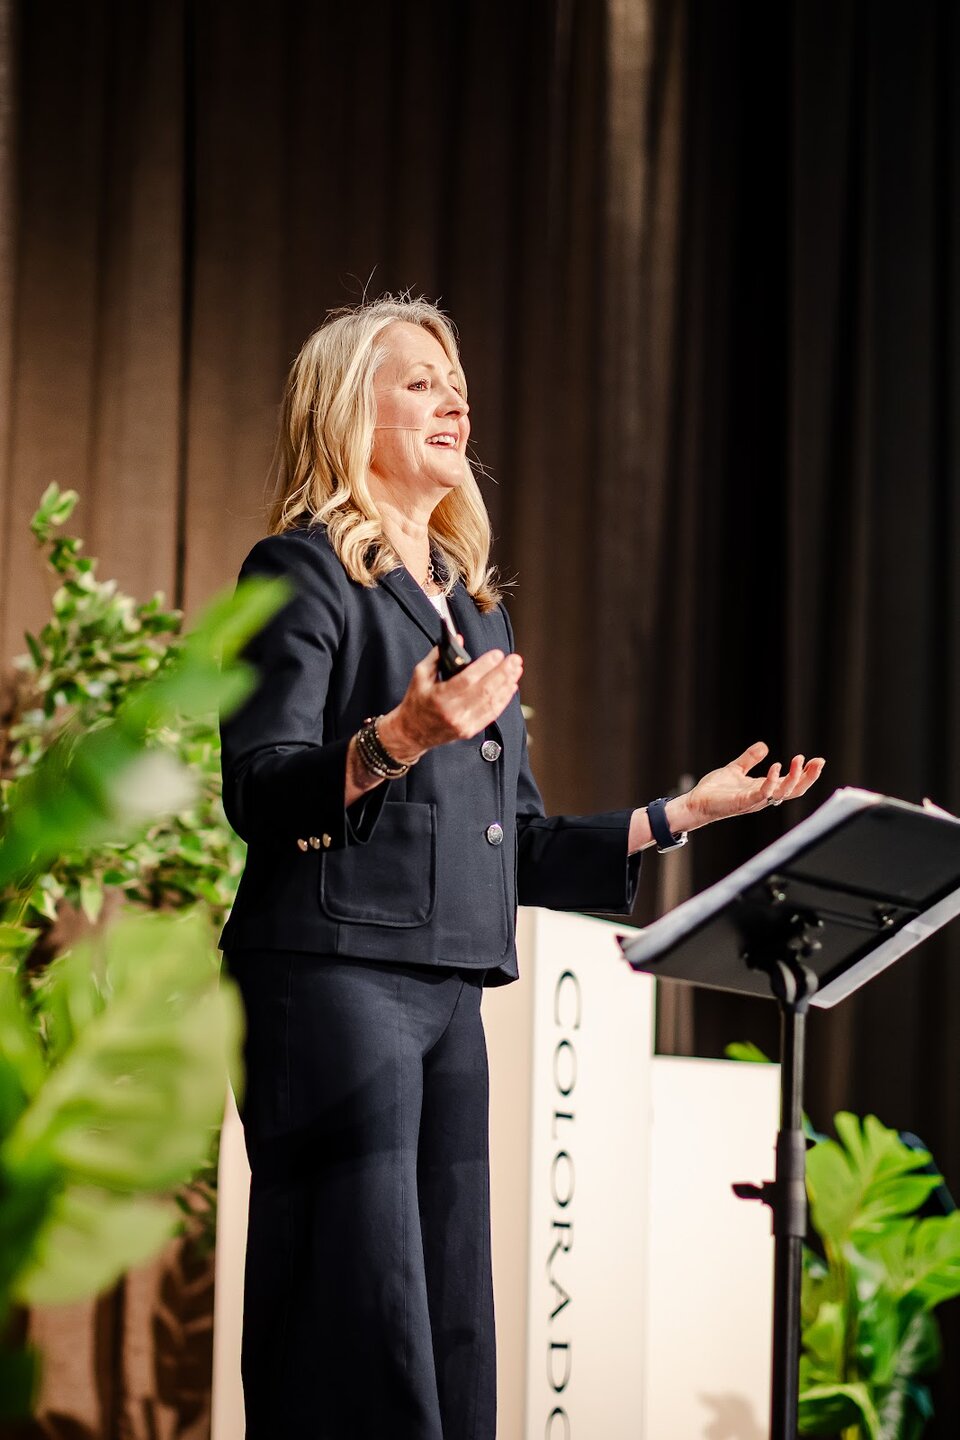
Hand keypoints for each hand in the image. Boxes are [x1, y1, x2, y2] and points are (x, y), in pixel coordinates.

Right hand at [377, 645, 523, 761]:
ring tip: (516, 670)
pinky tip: (510, 687)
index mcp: (439, 697)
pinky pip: (491, 714)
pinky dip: (504, 699)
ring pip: (492, 702)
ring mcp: (463, 724)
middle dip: (503, 673)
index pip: (467, 680)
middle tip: (514, 660)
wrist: (412, 732)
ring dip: (507, 684)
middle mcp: (452, 712)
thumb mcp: (420, 675)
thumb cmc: (416, 701)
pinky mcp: (470, 730)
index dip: (485, 666)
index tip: (497, 654)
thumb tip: (458, 639)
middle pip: (484, 691)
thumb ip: (438, 655)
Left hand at [671, 741, 825, 830]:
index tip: (818, 760)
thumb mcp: (736, 769)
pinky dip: (771, 781)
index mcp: (764, 789)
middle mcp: (764, 796)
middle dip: (808, 777)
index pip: (792, 783)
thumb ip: (749, 759)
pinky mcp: (743, 802)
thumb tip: (764, 746)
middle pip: (794, 790)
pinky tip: (776, 766)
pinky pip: (763, 793)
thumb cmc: (715, 790)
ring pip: (783, 792)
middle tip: (818, 761)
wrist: (696, 802)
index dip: (806, 773)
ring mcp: (755, 800)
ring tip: (799, 760)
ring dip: (794, 777)